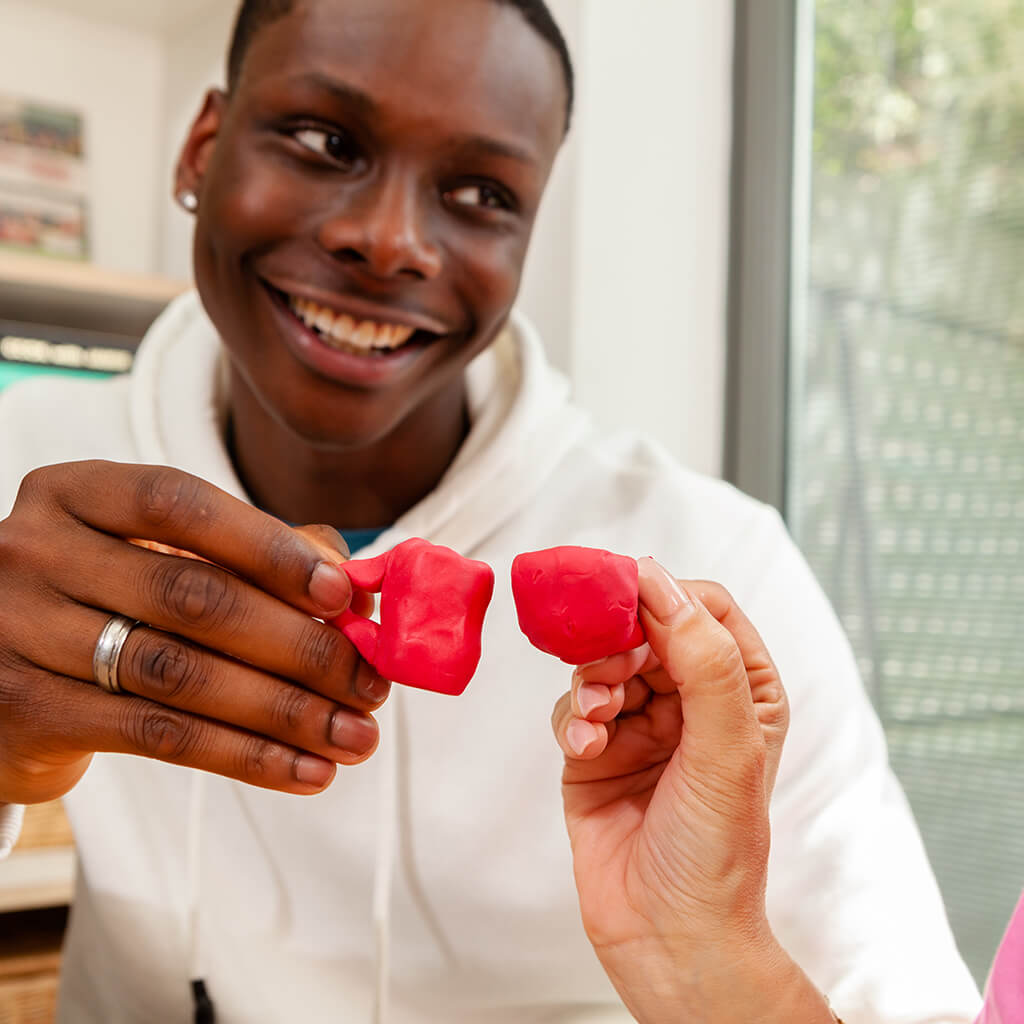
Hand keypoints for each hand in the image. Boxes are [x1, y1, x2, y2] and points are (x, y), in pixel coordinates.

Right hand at [0, 460, 388, 804]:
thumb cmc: (109, 600)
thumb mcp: (162, 556)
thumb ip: (257, 553)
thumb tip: (354, 585)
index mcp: (78, 494)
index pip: (179, 504)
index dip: (269, 547)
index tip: (344, 593)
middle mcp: (36, 552)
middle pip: (192, 597)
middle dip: (300, 646)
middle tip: (370, 685)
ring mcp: (19, 630)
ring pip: (181, 674)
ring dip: (285, 712)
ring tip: (354, 738)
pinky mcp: (25, 710)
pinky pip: (157, 735)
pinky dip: (245, 755)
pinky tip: (305, 770)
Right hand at [551, 559, 833, 1022]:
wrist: (669, 936)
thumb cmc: (717, 851)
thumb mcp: (726, 745)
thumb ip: (703, 659)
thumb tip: (658, 581)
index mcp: (741, 690)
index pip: (704, 609)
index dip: (664, 594)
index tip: (623, 594)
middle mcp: (691, 701)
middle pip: (644, 628)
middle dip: (619, 642)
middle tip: (607, 669)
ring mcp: (640, 725)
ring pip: (602, 663)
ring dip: (593, 682)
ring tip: (599, 719)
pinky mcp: (595, 751)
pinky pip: (573, 708)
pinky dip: (573, 719)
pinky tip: (586, 747)